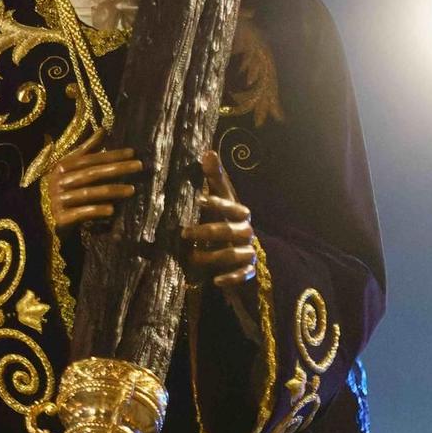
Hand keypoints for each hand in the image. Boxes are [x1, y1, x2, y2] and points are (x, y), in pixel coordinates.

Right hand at [45, 130, 142, 230]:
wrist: (42, 219)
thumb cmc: (61, 189)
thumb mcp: (70, 168)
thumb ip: (86, 150)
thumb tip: (103, 130)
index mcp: (62, 167)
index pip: (90, 159)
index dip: (111, 154)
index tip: (132, 152)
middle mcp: (59, 182)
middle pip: (92, 173)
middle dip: (117, 169)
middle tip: (139, 166)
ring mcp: (59, 200)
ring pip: (90, 193)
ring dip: (112, 191)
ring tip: (132, 189)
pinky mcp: (60, 218)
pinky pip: (81, 213)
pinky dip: (97, 211)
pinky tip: (112, 210)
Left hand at [185, 150, 256, 292]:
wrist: (242, 253)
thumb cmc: (225, 220)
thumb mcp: (221, 199)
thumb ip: (214, 178)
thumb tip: (207, 151)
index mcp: (239, 212)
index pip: (230, 204)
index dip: (216, 202)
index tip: (198, 199)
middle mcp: (246, 230)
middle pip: (229, 230)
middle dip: (206, 231)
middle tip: (183, 232)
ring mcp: (248, 251)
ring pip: (233, 254)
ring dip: (212, 256)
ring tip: (190, 257)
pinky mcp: (248, 270)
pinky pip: (242, 275)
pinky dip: (230, 278)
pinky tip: (215, 281)